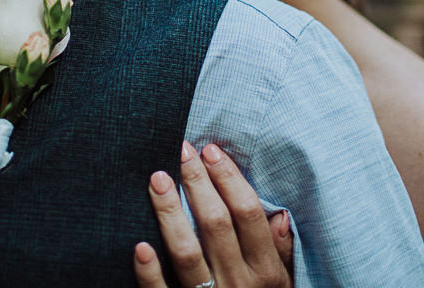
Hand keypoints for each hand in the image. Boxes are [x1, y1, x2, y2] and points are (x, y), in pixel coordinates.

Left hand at [133, 141, 293, 287]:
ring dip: (170, 213)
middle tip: (181, 151)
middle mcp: (240, 285)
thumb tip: (279, 215)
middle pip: (217, 224)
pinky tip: (140, 246)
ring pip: (187, 252)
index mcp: (266, 272)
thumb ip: (281, 252)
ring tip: (157, 179)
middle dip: (198, 183)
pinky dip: (150, 273)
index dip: (229, 178)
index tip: (211, 150)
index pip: (248, 214)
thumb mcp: (283, 287)